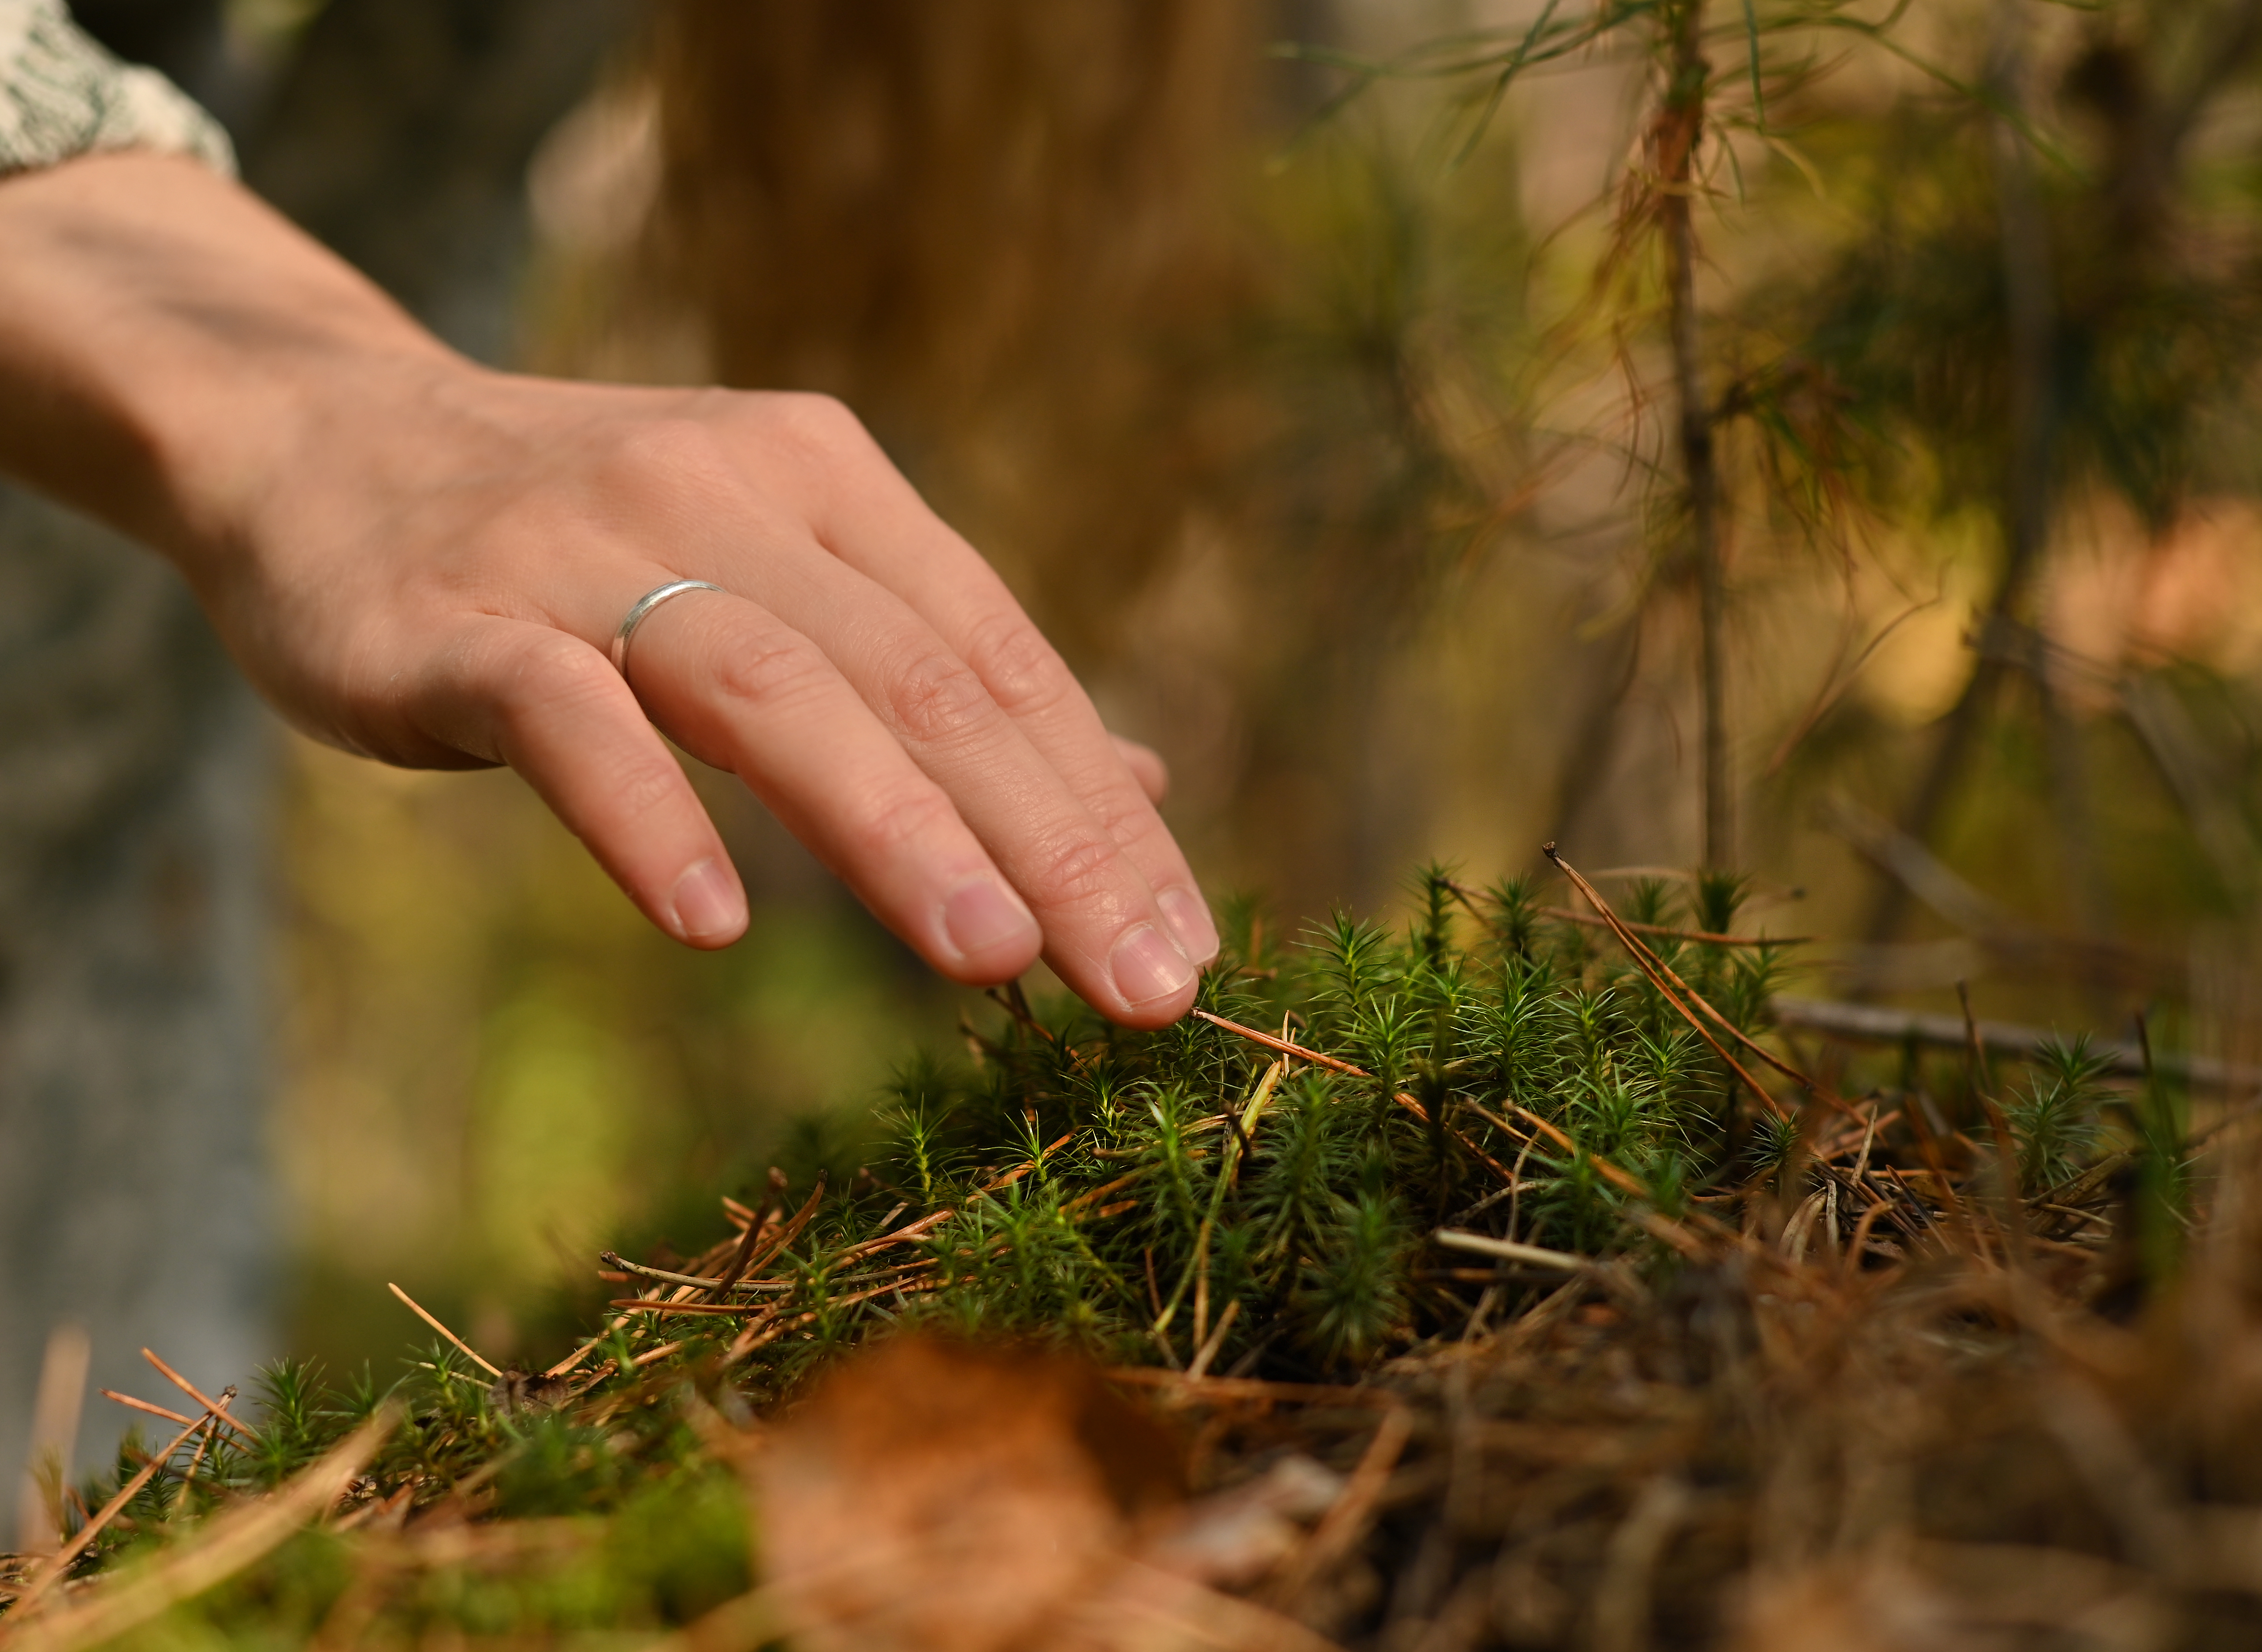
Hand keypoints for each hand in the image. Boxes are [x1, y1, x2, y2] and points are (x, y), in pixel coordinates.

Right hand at [0, 155, 1216, 1025]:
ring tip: (994, 960)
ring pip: (770, 688)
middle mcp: (726, 493)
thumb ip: (943, 669)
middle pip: (919, 678)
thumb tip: (1135, 778)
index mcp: (827, 483)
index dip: (1100, 808)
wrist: (323, 437)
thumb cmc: (581, 546)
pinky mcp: (455, 615)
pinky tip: (713, 921)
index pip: (1001, 658)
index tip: (1184, 947)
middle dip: (1047, 839)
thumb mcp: (782, 571)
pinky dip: (645, 813)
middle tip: (1142, 985)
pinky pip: (565, 714)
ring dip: (890, 827)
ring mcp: (585, 546)